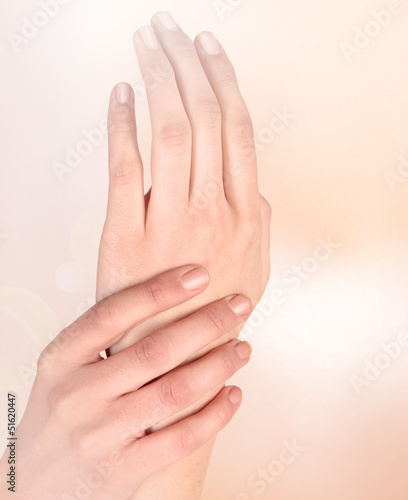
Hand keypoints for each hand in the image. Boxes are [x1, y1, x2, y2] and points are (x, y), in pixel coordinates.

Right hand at [0, 267, 251, 499]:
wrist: (34, 483)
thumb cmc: (59, 416)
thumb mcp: (64, 369)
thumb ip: (101, 337)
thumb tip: (163, 294)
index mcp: (62, 359)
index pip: (113, 314)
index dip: (159, 291)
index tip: (198, 274)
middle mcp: (79, 394)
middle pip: (155, 350)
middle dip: (206, 324)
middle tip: (238, 305)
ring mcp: (102, 435)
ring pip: (175, 392)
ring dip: (218, 365)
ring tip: (241, 347)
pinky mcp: (125, 469)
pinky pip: (182, 438)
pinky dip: (215, 414)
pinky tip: (233, 393)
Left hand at [97, 13, 270, 360]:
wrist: (171, 357)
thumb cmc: (209, 311)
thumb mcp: (254, 269)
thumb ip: (258, 221)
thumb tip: (254, 184)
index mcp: (244, 215)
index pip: (236, 130)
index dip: (223, 81)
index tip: (210, 49)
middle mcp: (211, 211)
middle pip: (203, 118)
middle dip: (187, 64)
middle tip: (173, 32)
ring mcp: (169, 222)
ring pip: (169, 133)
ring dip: (157, 80)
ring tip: (148, 46)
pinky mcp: (126, 234)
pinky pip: (124, 168)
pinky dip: (121, 125)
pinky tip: (120, 97)